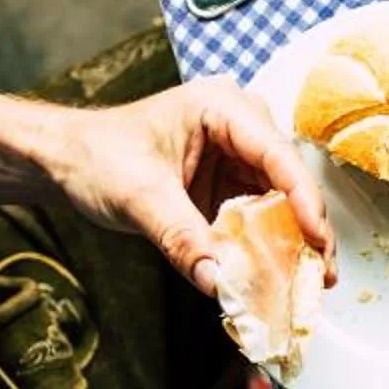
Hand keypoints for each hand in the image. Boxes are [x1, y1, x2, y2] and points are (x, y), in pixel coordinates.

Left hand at [32, 79, 333, 294]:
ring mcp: (237, 154)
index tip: (319, 242)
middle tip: (322, 274)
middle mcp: (239, 125)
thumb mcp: (137, 196)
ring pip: (282, 199)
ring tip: (308, 281)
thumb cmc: (95, 156)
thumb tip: (217, 281)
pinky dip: (269, 244)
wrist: (65, 160)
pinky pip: (260, 214)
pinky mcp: (230, 181)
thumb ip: (180, 237)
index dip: (305, 200)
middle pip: (290, 178)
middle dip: (307, 228)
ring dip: (293, 240)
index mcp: (220, 107)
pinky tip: (279, 273)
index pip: (277, 154)